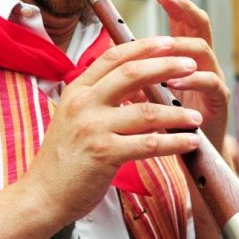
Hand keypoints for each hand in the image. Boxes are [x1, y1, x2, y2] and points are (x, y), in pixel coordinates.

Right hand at [26, 36, 206, 222]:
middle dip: (167, 67)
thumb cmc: (64, 158)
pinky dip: (174, 142)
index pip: (114, 56)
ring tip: (196, 117)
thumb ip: (100, 97)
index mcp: (77, 90)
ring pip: (147, 112)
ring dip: (178, 113)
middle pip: (133, 74)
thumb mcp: (75, 116)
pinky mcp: (104, 154)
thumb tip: (137, 80)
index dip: (144, 47)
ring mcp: (93, 128)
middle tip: (192, 66)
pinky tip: (190, 143)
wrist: (42, 195)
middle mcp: (84, 103)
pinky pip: (149, 144)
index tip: (169, 43)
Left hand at [150, 0, 228, 145]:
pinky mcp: (219, 103)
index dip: (171, 3)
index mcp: (185, 60)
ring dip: (181, 46)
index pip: (181, 22)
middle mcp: (203, 65)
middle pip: (199, 26)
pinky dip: (193, 79)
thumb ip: (140, 74)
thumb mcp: (149, 94)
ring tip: (162, 44)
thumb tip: (114, 53)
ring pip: (204, 50)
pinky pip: (211, 83)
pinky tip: (174, 80)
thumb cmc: (168, 125)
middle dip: (182, 8)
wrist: (190, 158)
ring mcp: (213, 81)